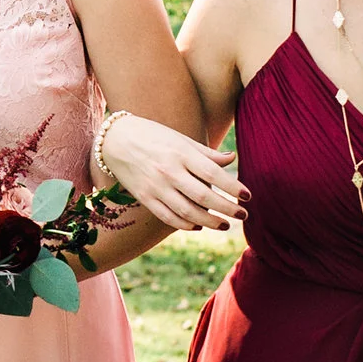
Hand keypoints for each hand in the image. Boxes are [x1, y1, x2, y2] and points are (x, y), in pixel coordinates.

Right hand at [98, 112, 244, 232]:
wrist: (115, 140)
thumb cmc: (153, 136)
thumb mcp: (180, 139)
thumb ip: (206, 153)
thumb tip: (232, 158)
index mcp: (181, 153)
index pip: (213, 174)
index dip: (233, 187)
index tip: (248, 196)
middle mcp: (169, 171)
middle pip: (204, 196)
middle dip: (227, 208)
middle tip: (242, 215)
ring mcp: (156, 187)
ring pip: (188, 212)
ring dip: (210, 221)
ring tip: (225, 224)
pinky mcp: (145, 198)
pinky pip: (168, 217)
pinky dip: (186, 224)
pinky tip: (199, 225)